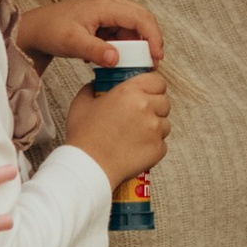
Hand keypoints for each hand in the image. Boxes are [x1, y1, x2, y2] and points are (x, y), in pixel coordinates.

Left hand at [15, 0, 165, 69]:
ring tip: (129, 65)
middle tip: (151, 64)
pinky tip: (110, 58)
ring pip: (133, 28)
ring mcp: (108, 11)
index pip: (140, 18)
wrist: (35, 30)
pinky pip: (122, 32)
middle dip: (149, 42)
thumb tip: (116, 58)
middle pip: (142, 20)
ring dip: (135, 46)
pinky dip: (122, 46)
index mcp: (105, 5)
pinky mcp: (104, 20)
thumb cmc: (50, 31)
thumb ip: (95, 51)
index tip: (156, 57)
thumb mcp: (72, 43)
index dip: (153, 37)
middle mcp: (110, 3)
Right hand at [62, 64, 171, 193]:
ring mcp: (154, 129)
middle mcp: (146, 107)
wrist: (89, 166)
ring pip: (165, 123)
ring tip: (135, 134)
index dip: (153, 87)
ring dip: (154, 127)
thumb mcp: (81, 104)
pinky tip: (135, 148)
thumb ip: (92, 89)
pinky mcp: (158, 149)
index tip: (147, 92)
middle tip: (139, 115)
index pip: (158, 81)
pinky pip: (162, 143)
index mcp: (130, 92)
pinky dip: (152, 145)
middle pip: (164, 101)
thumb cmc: (84, 136)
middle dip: (154, 107)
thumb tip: (96, 85)